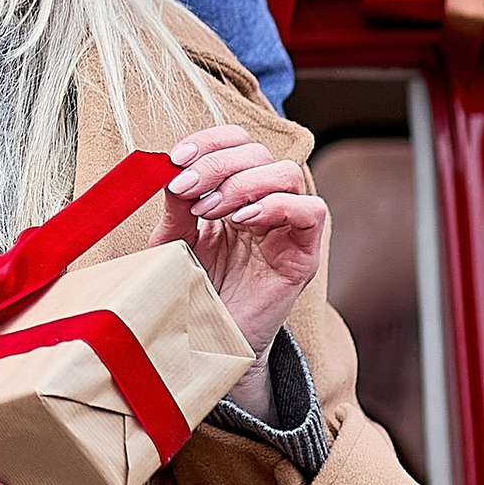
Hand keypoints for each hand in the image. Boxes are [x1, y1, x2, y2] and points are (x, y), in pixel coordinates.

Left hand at [160, 125, 328, 404]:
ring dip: (243, 182)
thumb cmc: (190, 291)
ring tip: (211, 210)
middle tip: (187, 189)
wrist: (205, 344)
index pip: (236, 142)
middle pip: (258, 153)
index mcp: (232, 192)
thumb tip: (171, 168)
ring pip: (287, 174)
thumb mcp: (171, 242)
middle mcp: (263, 203)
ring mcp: (286, 228)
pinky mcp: (303, 256)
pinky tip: (243, 220)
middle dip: (217, 163)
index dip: (210, 140)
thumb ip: (175, 205)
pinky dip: (278, 204)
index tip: (177, 158)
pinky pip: (313, 211)